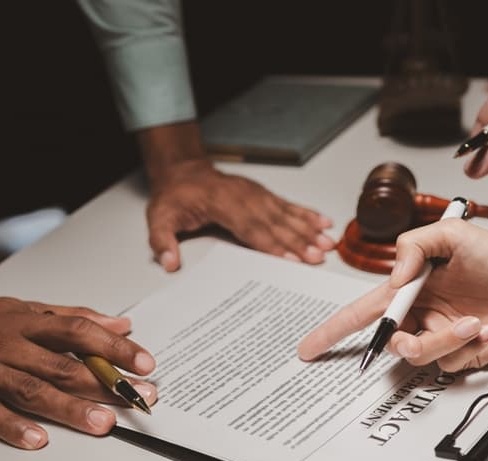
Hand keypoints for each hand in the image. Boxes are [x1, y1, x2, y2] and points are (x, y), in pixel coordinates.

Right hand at [0, 298, 157, 449]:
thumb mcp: (20, 310)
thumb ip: (70, 317)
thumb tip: (118, 324)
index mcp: (25, 323)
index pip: (78, 331)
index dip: (113, 347)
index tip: (145, 362)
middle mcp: (6, 344)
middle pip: (61, 365)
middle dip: (103, 383)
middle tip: (138, 398)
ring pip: (29, 389)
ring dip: (68, 408)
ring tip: (102, 424)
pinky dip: (11, 425)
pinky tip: (37, 440)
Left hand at [145, 158, 334, 270]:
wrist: (182, 171)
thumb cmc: (174, 196)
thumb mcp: (159, 217)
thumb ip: (162, 241)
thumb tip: (169, 263)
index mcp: (222, 204)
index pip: (251, 228)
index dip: (273, 245)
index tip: (291, 258)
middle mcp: (245, 198)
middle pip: (276, 223)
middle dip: (300, 241)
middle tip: (319, 256)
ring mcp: (257, 195)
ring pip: (287, 214)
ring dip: (309, 229)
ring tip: (329, 243)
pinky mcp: (263, 195)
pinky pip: (289, 205)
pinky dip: (308, 214)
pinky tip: (324, 222)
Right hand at [298, 219, 487, 371]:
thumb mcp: (454, 234)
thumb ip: (414, 246)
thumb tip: (394, 275)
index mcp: (411, 286)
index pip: (363, 310)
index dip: (332, 330)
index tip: (309, 348)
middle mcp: (420, 312)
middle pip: (387, 339)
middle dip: (406, 335)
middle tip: (434, 321)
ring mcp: (439, 336)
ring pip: (416, 353)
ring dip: (445, 336)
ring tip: (475, 320)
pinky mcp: (460, 355)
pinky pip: (446, 360)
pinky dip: (466, 343)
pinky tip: (487, 327)